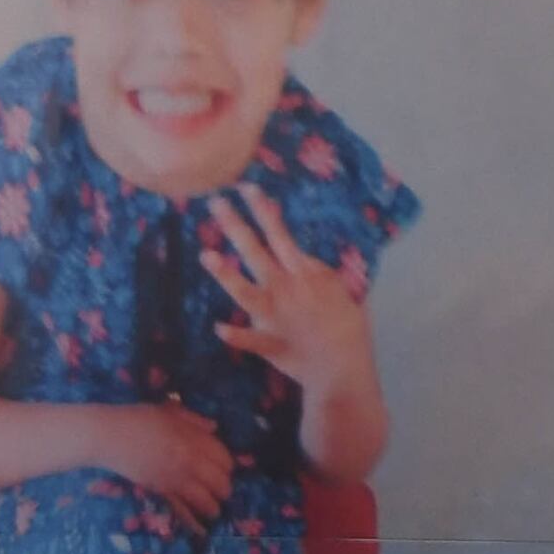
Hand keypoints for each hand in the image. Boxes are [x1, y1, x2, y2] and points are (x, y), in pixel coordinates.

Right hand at [88, 400, 234, 522]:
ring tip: (214, 510)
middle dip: (224, 487)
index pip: (224, 459)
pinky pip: (179, 510)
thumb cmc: (138, 418)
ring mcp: (173, 480)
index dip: (228, 465)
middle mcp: (188, 463)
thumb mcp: (171, 411)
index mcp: (193, 441)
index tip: (226, 467)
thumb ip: (194, 421)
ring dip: (213, 506)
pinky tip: (200, 531)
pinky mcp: (158, 492)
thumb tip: (213, 428)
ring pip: (204, 500)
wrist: (108, 437)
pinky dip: (191, 522)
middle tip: (223, 489)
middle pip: (219, 482)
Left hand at [201, 186, 377, 395]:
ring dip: (224, 274)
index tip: (247, 189)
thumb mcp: (342, 291)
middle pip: (256, 250)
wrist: (346, 364)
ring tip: (204, 255)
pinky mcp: (271, 343)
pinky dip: (235, 335)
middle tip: (215, 202)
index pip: (280, 233)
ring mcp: (276, 315)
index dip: (263, 210)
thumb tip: (308, 262)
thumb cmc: (349, 327)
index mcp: (305, 272)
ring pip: (245, 290)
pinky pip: (249, 339)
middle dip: (235, 225)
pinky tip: (218, 328)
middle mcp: (286, 287)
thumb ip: (322, 275)